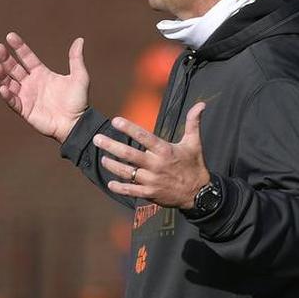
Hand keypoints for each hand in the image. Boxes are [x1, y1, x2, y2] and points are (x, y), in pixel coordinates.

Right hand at [0, 33, 89, 141]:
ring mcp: (27, 96)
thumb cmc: (78, 101)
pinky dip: (7, 95)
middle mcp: (31, 83)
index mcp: (42, 73)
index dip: (19, 47)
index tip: (10, 36)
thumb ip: (76, 59)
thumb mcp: (80, 77)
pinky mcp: (25, 110)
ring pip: (9, 83)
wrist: (76, 123)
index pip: (26, 57)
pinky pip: (13, 102)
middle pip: (14, 68)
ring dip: (2, 75)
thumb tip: (80, 40)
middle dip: (5, 58)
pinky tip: (3, 87)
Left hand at [93, 102, 209, 208]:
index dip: (129, 128)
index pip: (144, 137)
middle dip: (111, 146)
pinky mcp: (150, 194)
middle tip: (97, 139)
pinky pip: (131, 190)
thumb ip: (193, 123)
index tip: (115, 121)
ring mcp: (152, 180)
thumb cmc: (194, 165)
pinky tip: (110, 183)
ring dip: (112, 166)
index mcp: (165, 151)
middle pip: (129, 154)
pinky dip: (120, 188)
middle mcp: (156, 165)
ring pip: (127, 172)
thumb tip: (201, 104)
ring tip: (102, 159)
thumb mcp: (194, 143)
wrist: (199, 193)